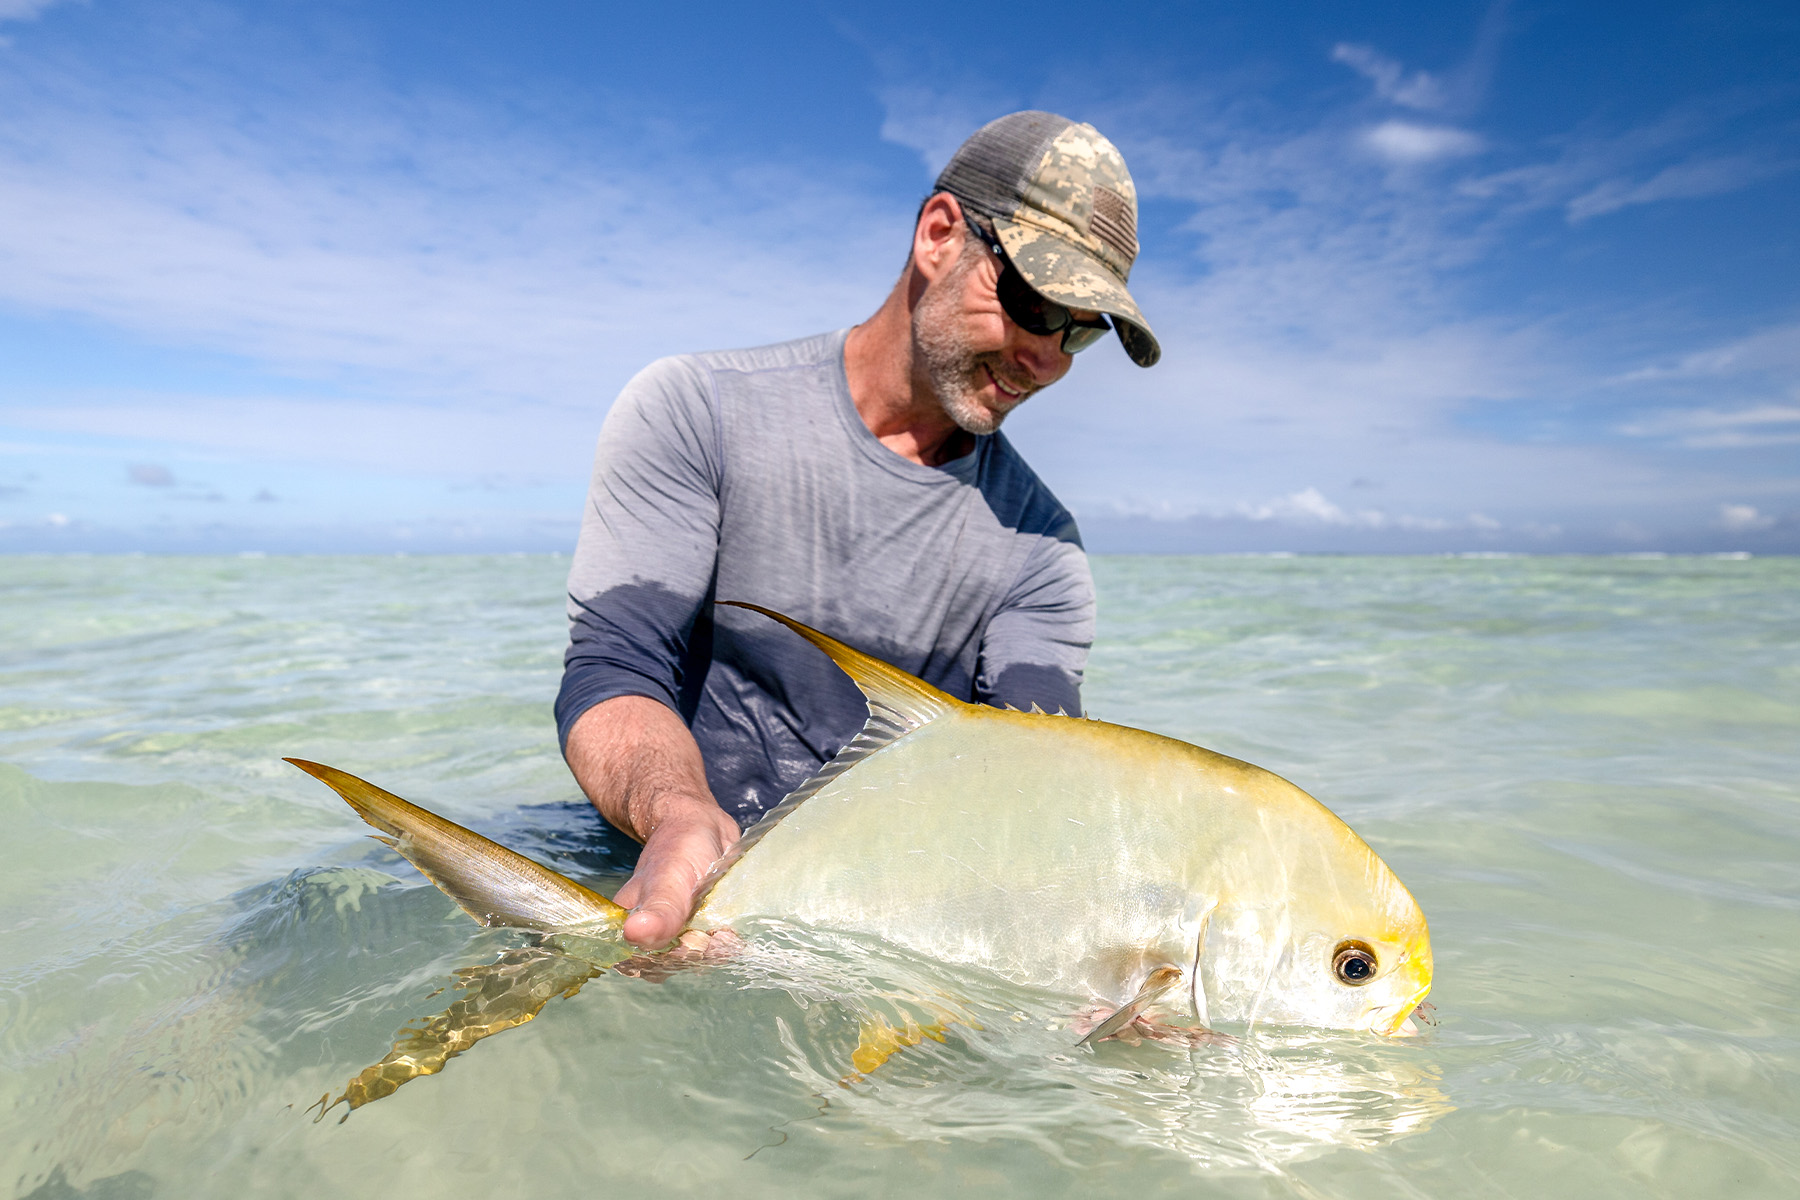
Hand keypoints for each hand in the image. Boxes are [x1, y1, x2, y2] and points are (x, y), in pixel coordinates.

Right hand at [611, 796, 739, 948]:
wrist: (705, 827)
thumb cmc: (678, 847)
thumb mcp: (668, 878)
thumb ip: (657, 909)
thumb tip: (635, 933)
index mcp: (632, 924)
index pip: (643, 963)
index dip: (669, 962)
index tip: (693, 944)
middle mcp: (653, 933)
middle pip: (672, 964)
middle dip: (698, 955)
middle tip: (716, 935)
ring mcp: (680, 932)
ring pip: (696, 959)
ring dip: (716, 952)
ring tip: (726, 933)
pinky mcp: (704, 929)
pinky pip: (713, 950)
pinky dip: (727, 946)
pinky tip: (734, 933)